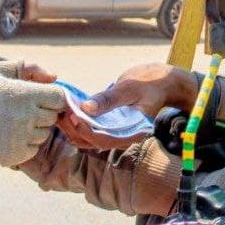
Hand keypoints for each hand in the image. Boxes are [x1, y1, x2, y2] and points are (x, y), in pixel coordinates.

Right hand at [0, 60, 66, 166]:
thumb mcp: (0, 71)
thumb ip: (30, 68)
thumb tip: (54, 77)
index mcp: (25, 94)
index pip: (59, 97)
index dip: (52, 97)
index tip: (40, 98)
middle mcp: (27, 117)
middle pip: (53, 116)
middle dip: (43, 112)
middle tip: (22, 110)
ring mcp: (21, 138)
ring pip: (44, 134)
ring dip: (34, 129)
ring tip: (13, 123)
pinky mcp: (14, 155)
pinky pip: (33, 149)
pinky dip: (25, 145)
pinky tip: (9, 136)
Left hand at [59, 63, 195, 150]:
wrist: (164, 83)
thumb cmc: (151, 83)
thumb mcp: (130, 87)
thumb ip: (108, 99)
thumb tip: (85, 108)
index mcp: (132, 132)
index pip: (102, 139)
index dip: (84, 129)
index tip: (71, 114)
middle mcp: (122, 137)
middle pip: (91, 141)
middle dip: (73, 128)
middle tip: (60, 110)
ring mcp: (115, 133)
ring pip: (88, 138)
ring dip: (72, 126)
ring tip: (61, 109)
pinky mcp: (110, 126)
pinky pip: (90, 130)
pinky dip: (78, 122)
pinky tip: (69, 109)